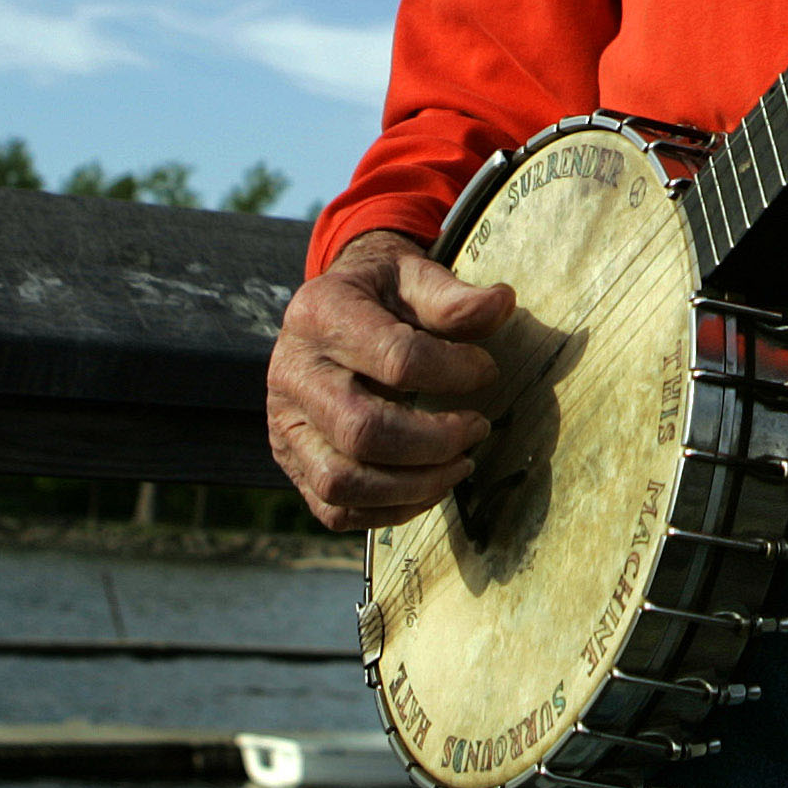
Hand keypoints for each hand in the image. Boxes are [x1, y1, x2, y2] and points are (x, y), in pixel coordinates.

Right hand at [267, 229, 516, 530]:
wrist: (329, 312)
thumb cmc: (379, 295)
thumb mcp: (411, 276)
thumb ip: (453, 297)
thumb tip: (502, 303)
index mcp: (321, 314)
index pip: (396, 359)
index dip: (454, 372)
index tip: (488, 371)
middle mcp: (292, 373)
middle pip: (363, 430)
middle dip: (435, 442)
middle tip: (478, 430)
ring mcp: (284, 424)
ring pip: (343, 482)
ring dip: (415, 485)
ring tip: (461, 464)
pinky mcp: (291, 462)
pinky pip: (335, 510)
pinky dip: (389, 511)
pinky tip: (429, 486)